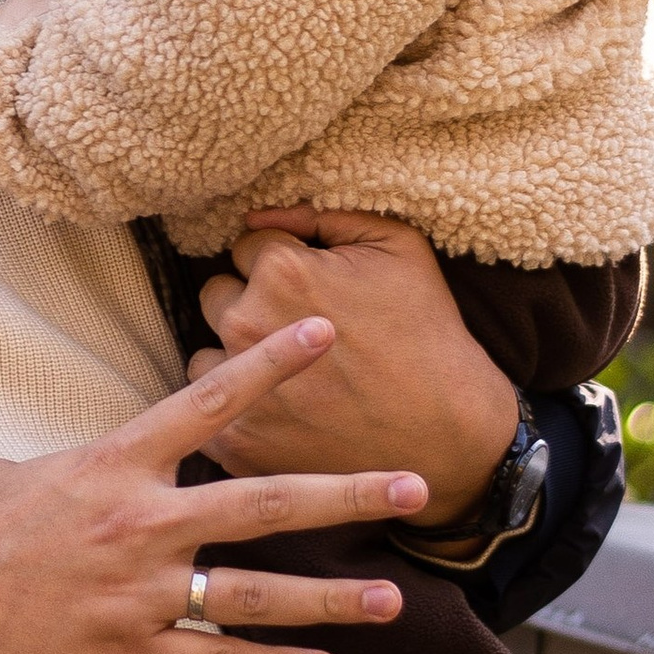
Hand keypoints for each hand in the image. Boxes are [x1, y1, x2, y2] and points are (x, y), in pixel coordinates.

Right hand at [0, 315, 425, 653]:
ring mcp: (139, 593)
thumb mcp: (25, 474)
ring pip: (256, 593)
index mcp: (115, 465)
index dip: (272, 363)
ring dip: (332, 598)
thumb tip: (112, 469)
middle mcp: (140, 523)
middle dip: (345, 493)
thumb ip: (89, 469)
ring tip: (392, 599)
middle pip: (264, 502)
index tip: (327, 331)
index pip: (209, 401)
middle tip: (414, 484)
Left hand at [191, 209, 517, 519]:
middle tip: (299, 330)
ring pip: (207, 351)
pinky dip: (237, 406)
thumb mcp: (397, 247)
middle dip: (250, 303)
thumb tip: (261, 213)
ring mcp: (239, 384)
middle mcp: (246, 323)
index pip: (247, 247)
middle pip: (217, 294)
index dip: (283, 264)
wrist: (447, 431)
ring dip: (236, 356)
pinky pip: (211, 407)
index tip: (314, 290)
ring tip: (290, 373)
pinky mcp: (237, 439)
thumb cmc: (426, 332)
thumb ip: (323, 217)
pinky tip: (277, 407)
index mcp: (281, 271)